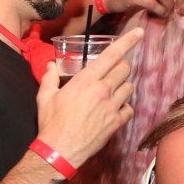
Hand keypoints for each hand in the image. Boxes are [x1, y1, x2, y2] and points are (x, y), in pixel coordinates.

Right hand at [36, 28, 139, 165]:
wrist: (59, 150)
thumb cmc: (51, 123)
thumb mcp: (45, 97)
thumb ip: (49, 78)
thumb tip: (51, 65)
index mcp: (86, 80)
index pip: (112, 55)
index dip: (127, 41)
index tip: (139, 33)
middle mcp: (103, 90)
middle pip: (125, 68)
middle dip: (122, 65)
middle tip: (114, 70)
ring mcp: (112, 107)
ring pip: (130, 87)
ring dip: (123, 86)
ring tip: (113, 91)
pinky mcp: (116, 122)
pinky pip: (129, 108)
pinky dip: (125, 107)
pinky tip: (115, 109)